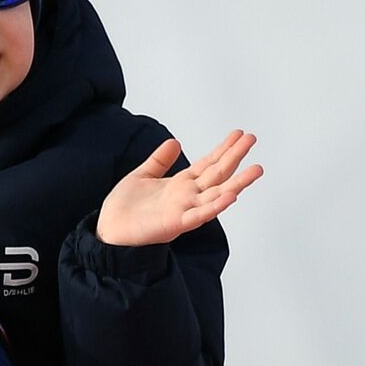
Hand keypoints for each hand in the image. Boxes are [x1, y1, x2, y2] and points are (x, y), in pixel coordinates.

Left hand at [96, 129, 263, 245]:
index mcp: (180, 185)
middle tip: (252, 139)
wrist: (108, 231)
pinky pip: (200, 215)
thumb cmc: (124, 208)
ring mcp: (184, 210)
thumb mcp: (141, 176)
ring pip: (216, 195)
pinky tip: (231, 196)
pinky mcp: (175, 224)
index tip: (238, 134)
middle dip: (234, 156)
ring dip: (237, 183)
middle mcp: (187, 197)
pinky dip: (216, 206)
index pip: (207, 163)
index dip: (223, 149)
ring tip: (256, 169)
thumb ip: (159, 161)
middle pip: (217, 174)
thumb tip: (174, 141)